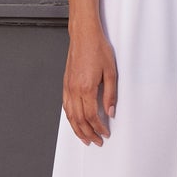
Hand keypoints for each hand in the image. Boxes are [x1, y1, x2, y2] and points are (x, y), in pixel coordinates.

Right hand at [63, 25, 117, 145]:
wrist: (84, 35)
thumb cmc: (98, 49)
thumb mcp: (111, 72)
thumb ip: (111, 94)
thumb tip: (111, 111)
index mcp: (87, 88)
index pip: (92, 116)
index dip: (99, 127)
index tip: (105, 133)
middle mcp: (74, 90)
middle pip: (80, 120)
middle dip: (88, 133)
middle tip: (96, 141)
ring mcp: (68, 87)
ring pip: (70, 115)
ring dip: (77, 129)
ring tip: (85, 138)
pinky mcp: (65, 83)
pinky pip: (65, 106)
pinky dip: (70, 118)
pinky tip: (74, 122)